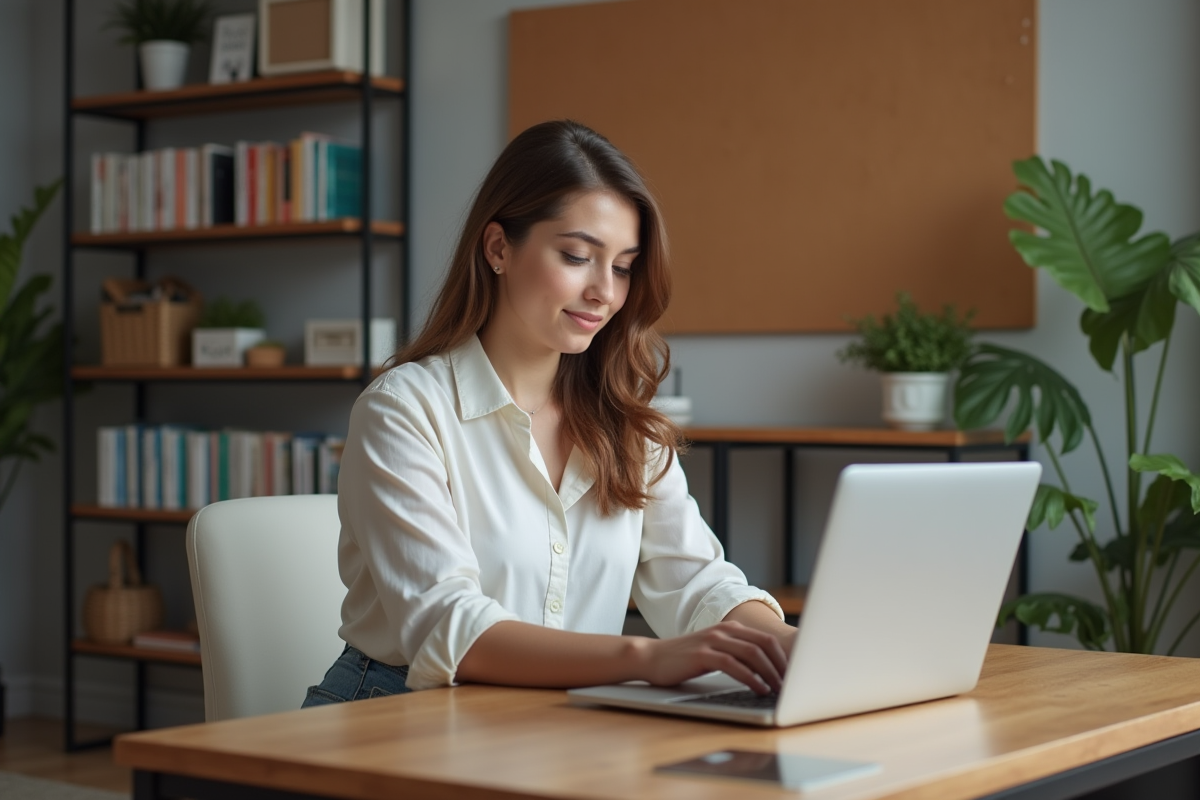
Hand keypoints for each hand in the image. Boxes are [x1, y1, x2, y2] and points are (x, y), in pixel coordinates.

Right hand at [634, 621, 788, 693]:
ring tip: (779, 690)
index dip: (784, 657)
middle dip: (782, 665)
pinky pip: (734, 665)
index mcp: (729, 628)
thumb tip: (764, 672)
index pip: (766, 640)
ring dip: (770, 673)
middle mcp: (723, 631)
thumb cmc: (683, 659)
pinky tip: (759, 688)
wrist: (651, 657)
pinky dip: (751, 678)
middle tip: (792, 684)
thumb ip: (735, 654)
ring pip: (752, 654)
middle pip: (764, 644)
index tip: (794, 676)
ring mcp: (713, 641)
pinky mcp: (703, 655)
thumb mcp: (713, 651)